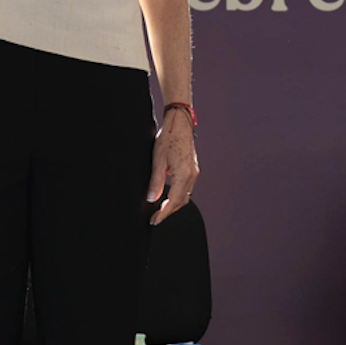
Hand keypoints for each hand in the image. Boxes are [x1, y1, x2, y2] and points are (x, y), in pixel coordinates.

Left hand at [146, 110, 197, 224]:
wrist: (179, 123)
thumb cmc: (168, 138)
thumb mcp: (157, 160)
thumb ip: (155, 182)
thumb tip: (152, 199)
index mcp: (183, 175)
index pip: (173, 202)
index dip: (163, 214)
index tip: (154, 221)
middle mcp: (192, 176)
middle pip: (181, 202)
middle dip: (168, 212)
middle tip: (155, 218)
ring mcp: (194, 173)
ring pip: (185, 196)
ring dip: (174, 205)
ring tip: (160, 210)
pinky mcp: (193, 169)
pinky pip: (187, 188)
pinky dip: (178, 196)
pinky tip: (169, 196)